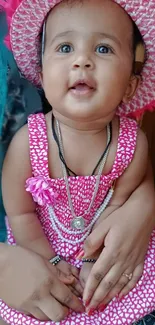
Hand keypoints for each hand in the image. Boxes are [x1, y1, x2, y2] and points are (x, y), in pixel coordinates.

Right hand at [0, 244, 83, 321]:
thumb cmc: (22, 257)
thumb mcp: (43, 261)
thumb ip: (58, 273)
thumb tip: (71, 281)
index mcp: (48, 281)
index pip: (67, 298)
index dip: (76, 304)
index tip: (81, 307)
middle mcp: (40, 295)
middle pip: (59, 314)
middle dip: (65, 312)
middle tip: (66, 306)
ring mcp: (28, 303)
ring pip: (46, 318)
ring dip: (52, 313)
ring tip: (52, 304)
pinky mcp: (19, 308)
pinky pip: (33, 315)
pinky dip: (39, 312)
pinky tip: (40, 303)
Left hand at [81, 194, 153, 311]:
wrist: (143, 212)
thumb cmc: (122, 217)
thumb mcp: (103, 225)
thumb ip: (91, 241)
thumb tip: (81, 255)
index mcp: (112, 252)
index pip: (98, 274)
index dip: (90, 288)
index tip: (84, 299)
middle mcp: (123, 260)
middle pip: (108, 283)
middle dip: (98, 297)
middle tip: (90, 309)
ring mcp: (133, 261)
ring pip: (120, 284)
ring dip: (110, 296)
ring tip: (102, 305)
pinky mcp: (140, 259)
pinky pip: (134, 278)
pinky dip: (127, 288)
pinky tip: (121, 294)